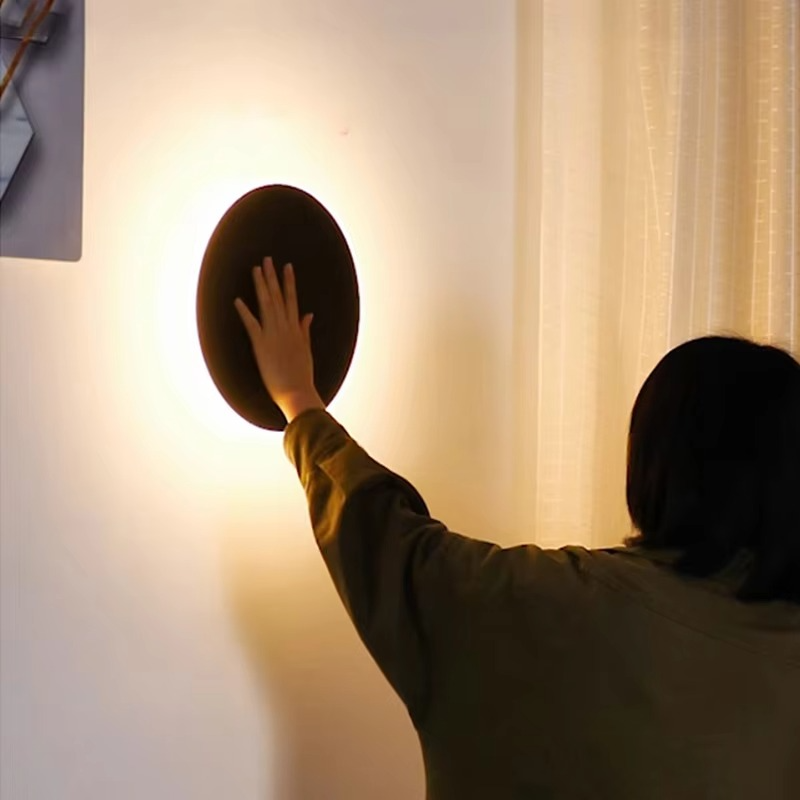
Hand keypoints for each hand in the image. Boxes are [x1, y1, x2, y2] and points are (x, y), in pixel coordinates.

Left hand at [235, 257, 324, 421]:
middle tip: (267, 260)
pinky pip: (251, 326)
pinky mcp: (261, 346)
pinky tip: (237, 300)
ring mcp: (273, 336)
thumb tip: (309, 314)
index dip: (289, 282)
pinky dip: (244, 312)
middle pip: (278, 297)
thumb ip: (305, 330)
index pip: (292, 300)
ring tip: (256, 270)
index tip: (287, 267)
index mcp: (296, 329)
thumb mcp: (306, 350)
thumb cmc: (302, 375)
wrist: (296, 392)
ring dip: (260, 286)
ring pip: (266, 305)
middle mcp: (285, 328)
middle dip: (272, 277)